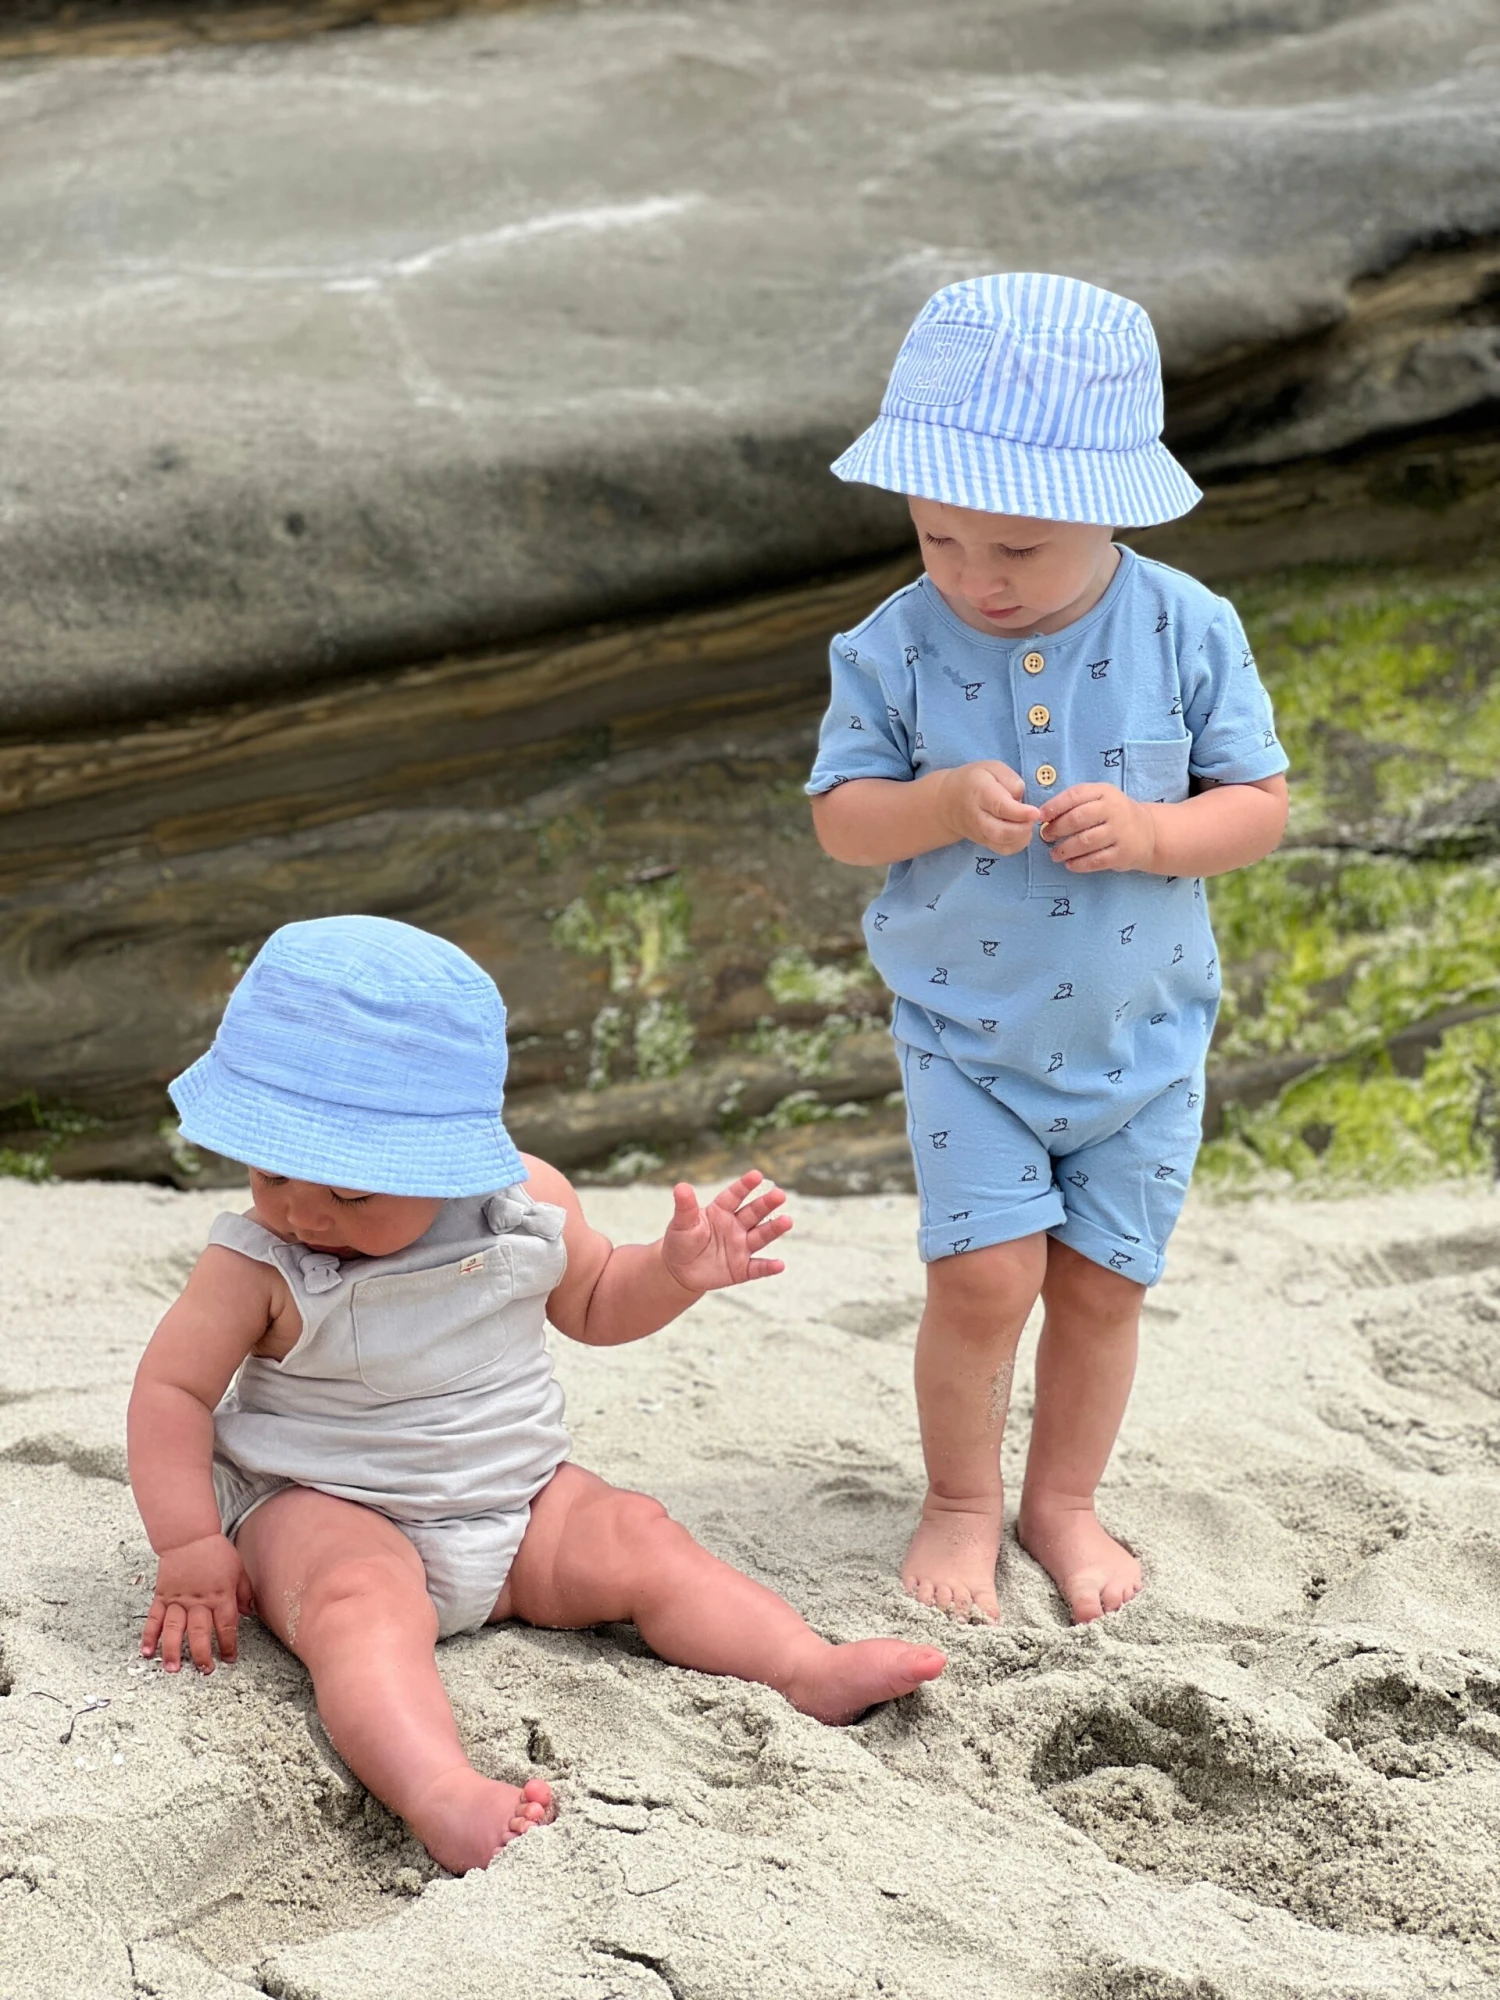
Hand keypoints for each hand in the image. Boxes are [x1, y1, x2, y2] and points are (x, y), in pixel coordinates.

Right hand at [142, 1533, 253, 1673]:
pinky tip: (147, 1652)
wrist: (189, 1537)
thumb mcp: (239, 1569)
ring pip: (174, 1629)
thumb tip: (249, 1613)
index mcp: (220, 1595)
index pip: (226, 1626)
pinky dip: (149, 1636)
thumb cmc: (215, 1552)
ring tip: (172, 1669)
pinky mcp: (162, 1596)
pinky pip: (154, 1619)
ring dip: (172, 1651)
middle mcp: (198, 1601)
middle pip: (199, 1632)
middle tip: (204, 1670)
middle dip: (202, 1654)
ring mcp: (178, 1600)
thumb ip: (244, 1593)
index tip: (229, 1658)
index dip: (229, 1645)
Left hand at [660, 1171, 791, 1291]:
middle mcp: (735, 1226)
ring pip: (760, 1236)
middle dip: (766, 1204)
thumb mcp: (681, 1223)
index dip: (745, 1186)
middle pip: (753, 1213)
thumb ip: (685, 1207)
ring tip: (787, 1221)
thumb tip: (681, 1186)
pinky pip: (757, 1268)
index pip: (734, 1196)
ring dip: (773, 1229)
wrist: (680, 1270)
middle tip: (780, 1195)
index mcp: (721, 1211)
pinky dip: (768, 1267)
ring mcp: (740, 1247)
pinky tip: (780, 1264)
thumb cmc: (681, 1241)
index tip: (756, 1175)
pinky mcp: (742, 1269)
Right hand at [933, 762, 1041, 855]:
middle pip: (999, 831)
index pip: (1000, 806)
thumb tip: (1021, 799)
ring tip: (1028, 823)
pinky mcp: (984, 842)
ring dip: (1022, 837)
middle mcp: (978, 816)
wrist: (947, 802)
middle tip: (1033, 817)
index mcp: (980, 793)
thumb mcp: (991, 768)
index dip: (1020, 812)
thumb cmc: (974, 781)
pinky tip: (1022, 832)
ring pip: (1002, 844)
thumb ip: (1010, 779)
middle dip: (1022, 828)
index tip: (1035, 812)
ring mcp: (980, 832)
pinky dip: (1018, 845)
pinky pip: (1003, 850)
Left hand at [1040, 783, 1157, 872]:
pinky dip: (1079, 864)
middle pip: (1078, 819)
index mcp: (1104, 792)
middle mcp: (1114, 810)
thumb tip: (1044, 815)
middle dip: (1057, 829)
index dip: (1054, 806)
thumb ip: (1075, 802)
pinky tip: (1069, 864)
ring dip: (1064, 849)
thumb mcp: (1099, 798)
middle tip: (1046, 836)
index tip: (1041, 816)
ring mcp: (1120, 832)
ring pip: (1085, 841)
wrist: (1148, 832)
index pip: (1075, 795)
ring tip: (1054, 854)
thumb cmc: (1113, 814)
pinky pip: (1096, 860)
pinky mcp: (1123, 853)